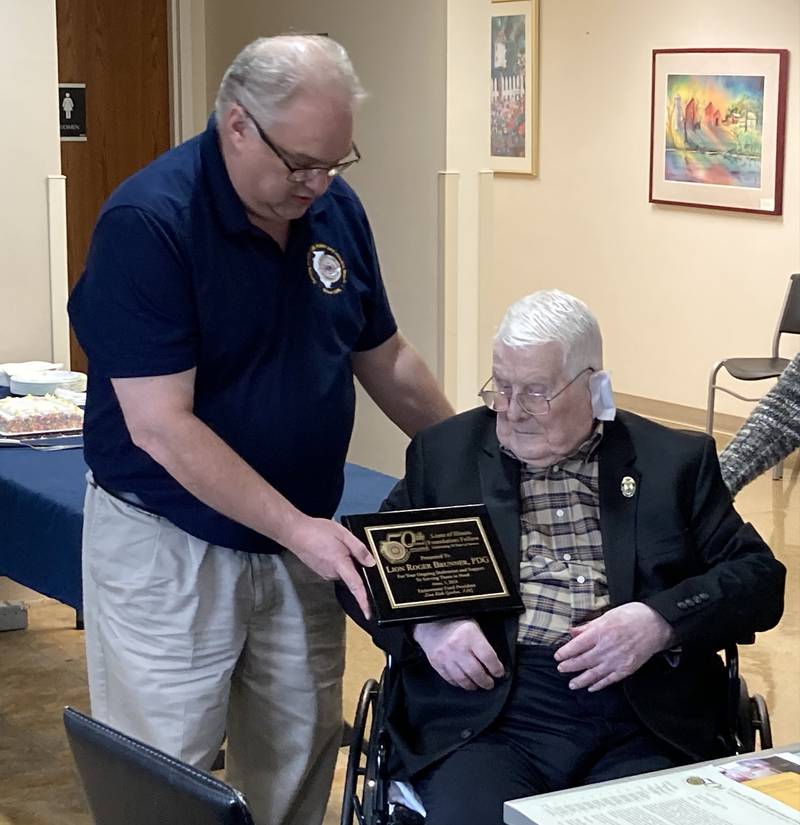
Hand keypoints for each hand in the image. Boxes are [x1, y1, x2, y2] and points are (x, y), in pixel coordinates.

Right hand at [283, 516, 375, 619]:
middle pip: (352, 576)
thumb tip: (371, 563)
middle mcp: (332, 573)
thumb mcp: (343, 534)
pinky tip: (332, 548)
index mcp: (340, 564)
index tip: (368, 614)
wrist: (295, 532)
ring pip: (344, 572)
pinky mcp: (321, 572)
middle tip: (350, 546)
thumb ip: (359, 549)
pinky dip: (338, 562)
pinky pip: (335, 570)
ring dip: (345, 562)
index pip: (355, 587)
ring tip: (338, 544)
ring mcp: (325, 574)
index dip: (363, 601)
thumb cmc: (317, 531)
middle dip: (355, 565)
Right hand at [412, 618, 504, 690]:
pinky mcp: (436, 663)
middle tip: (490, 683)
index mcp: (469, 634)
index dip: (496, 668)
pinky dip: (459, 683)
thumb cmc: (455, 624)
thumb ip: (483, 643)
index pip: (488, 657)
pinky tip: (464, 682)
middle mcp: (457, 646)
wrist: (430, 623)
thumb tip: (494, 662)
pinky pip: (450, 679)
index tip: (499, 672)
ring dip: (473, 685)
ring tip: (477, 685)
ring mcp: (445, 656)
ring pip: (463, 679)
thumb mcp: (473, 626)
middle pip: (476, 671)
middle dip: (486, 681)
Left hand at [554, 602, 676, 691]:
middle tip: (561, 669)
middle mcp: (608, 648)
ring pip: (595, 673)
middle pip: (583, 660)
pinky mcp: (627, 668)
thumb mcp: (607, 615)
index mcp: (601, 632)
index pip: (577, 645)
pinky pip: (610, 679)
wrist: (657, 624)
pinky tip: (592, 688)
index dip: (565, 652)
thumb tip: (573, 632)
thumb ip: (589, 626)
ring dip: (581, 680)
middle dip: (570, 666)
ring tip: (572, 684)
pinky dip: (599, 685)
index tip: (557, 656)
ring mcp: (618, 660)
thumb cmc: (631, 616)